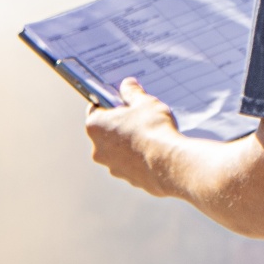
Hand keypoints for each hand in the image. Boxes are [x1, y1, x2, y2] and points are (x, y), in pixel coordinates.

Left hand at [85, 78, 181, 195]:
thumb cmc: (152, 129)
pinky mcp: (128, 179)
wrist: (168, 162)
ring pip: (119, 150)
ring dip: (131, 143)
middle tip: (140, 117)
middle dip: (122, 124)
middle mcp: (98, 149)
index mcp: (95, 126)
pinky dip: (140, 158)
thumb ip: (132, 92)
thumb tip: (127, 84)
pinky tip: (156, 150)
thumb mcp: (144, 102)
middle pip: (107, 131)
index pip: (95, 110)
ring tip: (152, 134)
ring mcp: (113, 167)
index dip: (110, 104)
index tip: (123, 101)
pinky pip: (132, 164)